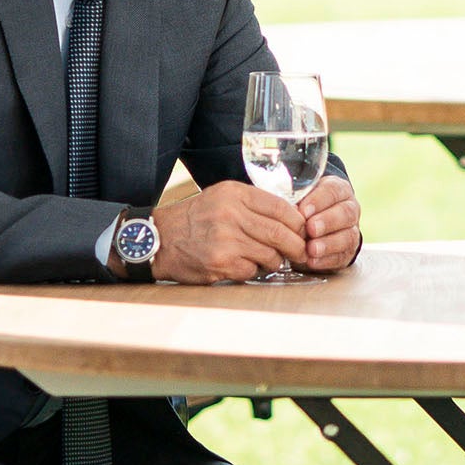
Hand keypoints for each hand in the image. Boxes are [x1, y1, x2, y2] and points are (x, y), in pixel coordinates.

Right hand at [145, 181, 304, 283]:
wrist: (160, 239)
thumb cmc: (197, 218)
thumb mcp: (223, 197)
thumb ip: (253, 203)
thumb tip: (292, 217)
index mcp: (235, 194)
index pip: (281, 207)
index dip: (298, 222)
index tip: (304, 230)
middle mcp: (231, 214)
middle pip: (280, 233)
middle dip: (296, 246)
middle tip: (301, 252)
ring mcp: (226, 240)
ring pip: (270, 255)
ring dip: (276, 260)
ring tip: (270, 259)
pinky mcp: (220, 263)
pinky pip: (253, 270)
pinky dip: (255, 270)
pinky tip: (247, 265)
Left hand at [290, 175, 361, 271]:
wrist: (314, 229)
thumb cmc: (305, 209)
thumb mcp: (301, 199)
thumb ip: (296, 201)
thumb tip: (286, 208)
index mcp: (338, 190)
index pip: (333, 191)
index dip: (319, 200)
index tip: (303, 211)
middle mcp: (349, 209)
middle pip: (345, 213)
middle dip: (327, 222)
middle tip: (311, 229)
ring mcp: (351, 230)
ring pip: (348, 236)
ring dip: (329, 244)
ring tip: (312, 249)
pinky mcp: (348, 252)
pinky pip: (342, 256)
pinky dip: (326, 260)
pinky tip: (313, 261)